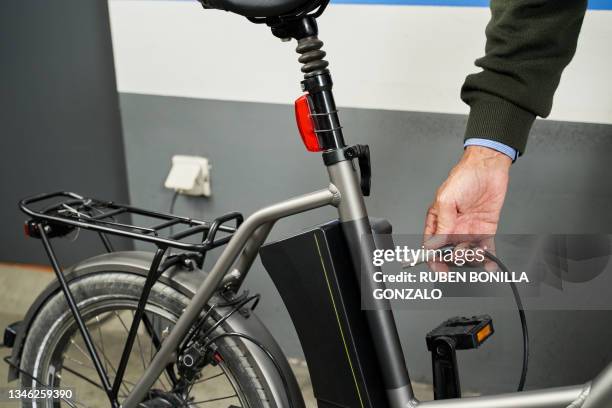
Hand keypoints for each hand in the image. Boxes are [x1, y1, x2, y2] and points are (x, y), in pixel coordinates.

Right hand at [424, 146, 511, 269]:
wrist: (488, 168)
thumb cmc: (463, 177)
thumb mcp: (446, 200)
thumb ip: (442, 225)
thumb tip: (435, 244)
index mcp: (438, 221)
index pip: (432, 245)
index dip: (433, 259)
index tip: (438, 268)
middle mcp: (453, 228)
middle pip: (449, 253)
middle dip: (454, 259)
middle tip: (460, 255)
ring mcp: (469, 230)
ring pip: (467, 253)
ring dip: (471, 258)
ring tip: (475, 253)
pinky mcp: (486, 229)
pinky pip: (485, 248)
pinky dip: (488, 258)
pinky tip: (489, 263)